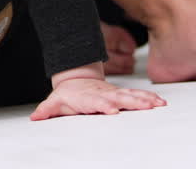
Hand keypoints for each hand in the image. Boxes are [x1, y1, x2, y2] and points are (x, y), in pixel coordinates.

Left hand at [29, 75, 165, 119]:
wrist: (76, 79)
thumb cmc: (68, 94)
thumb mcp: (55, 101)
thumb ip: (47, 109)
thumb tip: (36, 116)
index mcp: (89, 98)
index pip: (98, 102)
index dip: (104, 105)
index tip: (112, 109)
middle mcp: (104, 95)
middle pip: (119, 98)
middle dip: (132, 102)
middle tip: (145, 107)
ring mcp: (114, 94)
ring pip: (131, 96)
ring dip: (145, 100)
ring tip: (158, 104)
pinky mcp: (121, 95)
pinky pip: (136, 96)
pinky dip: (148, 98)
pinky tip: (159, 102)